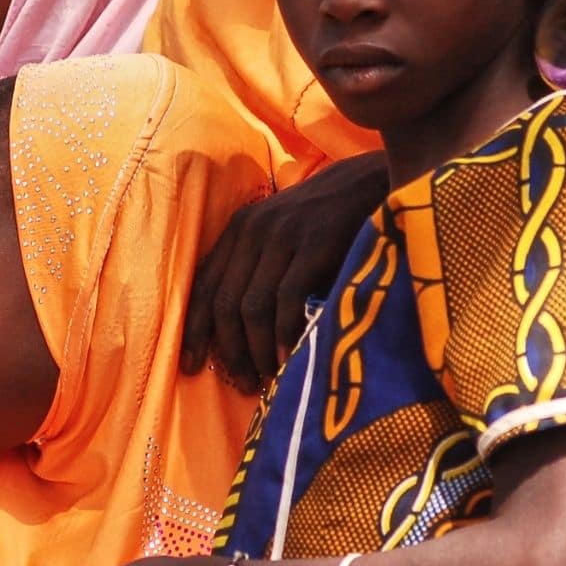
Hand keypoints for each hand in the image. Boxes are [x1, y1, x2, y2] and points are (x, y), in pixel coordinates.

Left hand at [180, 153, 388, 390]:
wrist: (373, 181)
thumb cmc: (328, 220)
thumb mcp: (284, 235)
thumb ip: (260, 268)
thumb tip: (242, 332)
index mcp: (239, 228)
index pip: (204, 284)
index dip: (194, 329)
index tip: (192, 365)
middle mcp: (253, 230)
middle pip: (224, 302)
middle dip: (229, 350)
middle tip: (243, 383)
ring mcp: (283, 236)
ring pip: (251, 307)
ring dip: (256, 350)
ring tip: (268, 378)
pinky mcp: (315, 244)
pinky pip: (287, 299)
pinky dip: (283, 335)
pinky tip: (288, 359)